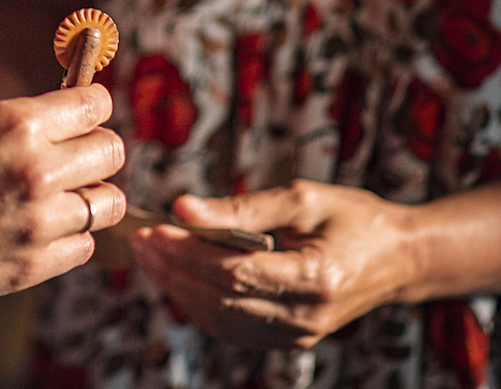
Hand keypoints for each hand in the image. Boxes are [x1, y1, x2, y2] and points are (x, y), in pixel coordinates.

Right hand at [0, 85, 125, 309]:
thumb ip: (18, 127)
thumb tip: (64, 123)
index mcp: (17, 122)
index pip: (96, 104)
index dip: (91, 106)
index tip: (83, 113)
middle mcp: (37, 168)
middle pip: (113, 151)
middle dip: (96, 150)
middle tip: (74, 157)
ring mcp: (38, 221)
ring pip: (109, 203)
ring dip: (89, 197)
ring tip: (61, 198)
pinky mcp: (32, 266)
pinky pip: (84, 246)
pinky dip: (71, 238)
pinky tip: (41, 230)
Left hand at [130, 180, 414, 348]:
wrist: (397, 258)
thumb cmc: (351, 217)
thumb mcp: (302, 198)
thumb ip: (243, 206)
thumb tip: (183, 208)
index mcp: (317, 278)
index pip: (237, 272)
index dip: (190, 253)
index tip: (155, 229)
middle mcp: (306, 316)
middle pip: (223, 298)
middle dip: (174, 270)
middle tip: (139, 240)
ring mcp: (299, 334)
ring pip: (222, 319)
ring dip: (180, 288)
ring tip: (149, 255)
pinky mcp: (290, 339)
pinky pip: (234, 327)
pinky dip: (201, 303)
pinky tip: (178, 277)